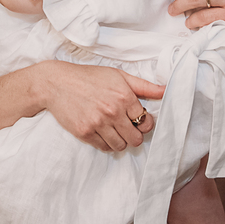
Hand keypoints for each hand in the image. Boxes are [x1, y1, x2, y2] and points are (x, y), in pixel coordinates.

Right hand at [40, 62, 163, 152]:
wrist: (56, 82)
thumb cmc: (89, 77)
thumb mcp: (118, 75)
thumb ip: (144, 86)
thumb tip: (167, 90)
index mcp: (124, 96)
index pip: (147, 122)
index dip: (144, 122)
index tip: (137, 119)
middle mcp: (113, 111)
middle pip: (136, 139)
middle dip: (134, 135)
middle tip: (126, 127)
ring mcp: (98, 123)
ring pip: (121, 146)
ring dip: (121, 141)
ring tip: (114, 130)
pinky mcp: (85, 132)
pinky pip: (104, 148)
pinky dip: (106, 143)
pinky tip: (102, 132)